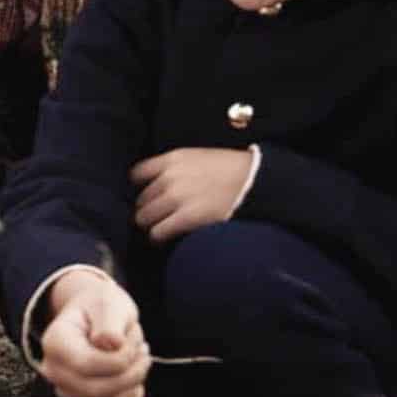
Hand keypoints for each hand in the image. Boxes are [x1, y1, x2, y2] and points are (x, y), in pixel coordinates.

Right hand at [38, 271, 149, 396]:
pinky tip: (132, 374)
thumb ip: (109, 322)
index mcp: (54, 344)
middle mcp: (54, 372)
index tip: (133, 336)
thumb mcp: (107, 303)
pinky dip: (133, 396)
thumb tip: (111, 344)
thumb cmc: (100, 307)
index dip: (121, 356)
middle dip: (133, 370)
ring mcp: (68, 391)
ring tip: (135, 354)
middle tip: (142, 346)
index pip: (88, 365)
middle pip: (101, 390)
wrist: (93, 315)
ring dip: (135, 378)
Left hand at [130, 148, 252, 242]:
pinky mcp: (187, 217)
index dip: (140, 188)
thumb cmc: (232, 170)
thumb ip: (175, 168)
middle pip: (141, 199)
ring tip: (162, 228)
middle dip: (148, 209)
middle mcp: (170, 176)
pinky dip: (158, 237)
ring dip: (151, 224)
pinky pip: (157, 232)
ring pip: (144, 218)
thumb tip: (157, 185)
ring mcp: (177, 197)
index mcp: (173, 159)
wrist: (258, 180)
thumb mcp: (199, 157)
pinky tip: (165, 238)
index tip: (148, 196)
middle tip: (159, 217)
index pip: (137, 174)